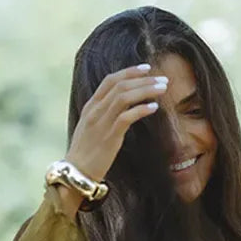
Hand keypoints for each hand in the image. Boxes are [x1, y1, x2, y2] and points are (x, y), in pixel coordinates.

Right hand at [65, 64, 165, 183]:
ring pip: (124, 97)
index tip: (147, 68)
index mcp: (91, 106)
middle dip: (144, 79)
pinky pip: (126, 117)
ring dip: (146, 90)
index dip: (129, 71)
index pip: (110, 80)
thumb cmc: (86, 152)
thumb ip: (103, 114)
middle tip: (163, 79)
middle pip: (120, 85)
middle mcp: (95, 110)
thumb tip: (121, 107)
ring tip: (162, 89)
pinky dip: (141, 110)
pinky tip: (154, 107)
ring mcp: (101, 123)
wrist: (77, 172)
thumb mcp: (92, 127)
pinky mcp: (109, 137)